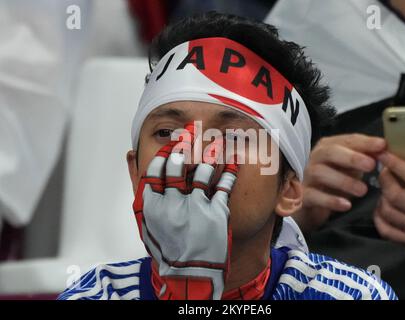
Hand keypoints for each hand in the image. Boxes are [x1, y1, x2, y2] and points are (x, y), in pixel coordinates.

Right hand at [133, 126, 238, 299]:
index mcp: (152, 205)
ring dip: (211, 152)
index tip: (173, 143)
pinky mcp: (217, 213)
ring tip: (216, 140)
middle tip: (193, 131)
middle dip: (185, 145)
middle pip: (179, 165)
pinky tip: (234, 159)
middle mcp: (173, 203)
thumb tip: (132, 155)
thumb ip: (138, 187)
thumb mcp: (144, 220)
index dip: (165, 152)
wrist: (190, 275)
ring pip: (203, 171)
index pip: (156, 169)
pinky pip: (225, 185)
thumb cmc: (167, 247)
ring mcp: (196, 208)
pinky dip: (231, 169)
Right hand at [296, 134, 385, 232]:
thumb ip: (363, 159)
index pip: (346, 140)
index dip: (364, 142)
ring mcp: (307, 177)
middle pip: (329, 152)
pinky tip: (346, 205)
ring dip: (343, 180)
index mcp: (327, 148)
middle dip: (351, 157)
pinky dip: (330, 200)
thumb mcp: (350, 169)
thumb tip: (384, 151)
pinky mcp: (303, 196)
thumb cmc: (333, 183)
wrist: (310, 206)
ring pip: (320, 173)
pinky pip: (314, 196)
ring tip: (363, 190)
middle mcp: (315, 159)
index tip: (382, 145)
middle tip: (371, 165)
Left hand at [374, 152, 404, 250]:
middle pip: (396, 195)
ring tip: (385, 189)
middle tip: (384, 171)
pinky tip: (383, 207)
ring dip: (381, 197)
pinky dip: (379, 217)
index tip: (383, 154)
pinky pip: (386, 230)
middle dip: (385, 179)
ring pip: (388, 212)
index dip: (396, 164)